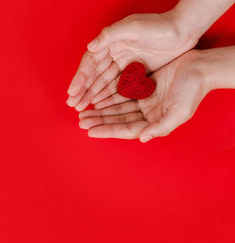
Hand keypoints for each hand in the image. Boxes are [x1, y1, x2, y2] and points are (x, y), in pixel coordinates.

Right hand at [67, 12, 197, 111]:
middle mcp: (114, 54)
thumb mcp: (134, 27)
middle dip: (83, 91)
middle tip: (73, 105)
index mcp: (110, 43)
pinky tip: (100, 106)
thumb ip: (110, 35)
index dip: (80, 78)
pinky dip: (109, 97)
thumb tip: (90, 46)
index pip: (90, 63)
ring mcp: (125, 65)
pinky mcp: (136, 73)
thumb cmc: (159, 26)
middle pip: (95, 76)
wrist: (183, 31)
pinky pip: (119, 88)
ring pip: (105, 83)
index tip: (72, 92)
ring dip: (93, 96)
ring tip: (82, 108)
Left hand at [78, 50, 210, 141]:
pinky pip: (121, 94)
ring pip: (117, 108)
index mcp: (154, 122)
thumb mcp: (179, 111)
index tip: (90, 132)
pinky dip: (109, 97)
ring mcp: (144, 101)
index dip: (107, 130)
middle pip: (118, 120)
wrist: (200, 67)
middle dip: (99, 121)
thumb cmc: (193, 90)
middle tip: (81, 121)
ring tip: (83, 112)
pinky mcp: (142, 88)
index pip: (126, 129)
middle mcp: (147, 114)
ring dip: (101, 110)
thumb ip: (160, 126)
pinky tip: (95, 99)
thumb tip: (143, 138)